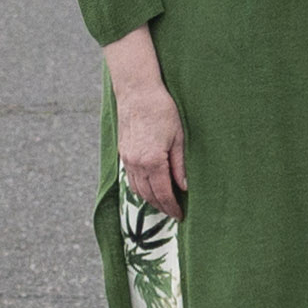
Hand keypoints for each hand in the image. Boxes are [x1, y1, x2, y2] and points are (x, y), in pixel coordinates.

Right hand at [114, 77, 190, 214]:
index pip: (163, 193)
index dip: (172, 207)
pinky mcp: (123, 152)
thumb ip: (180, 165)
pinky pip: (131, 178)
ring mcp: (127, 159)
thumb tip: (184, 187)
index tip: (180, 216)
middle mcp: (136, 163)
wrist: (137, 91)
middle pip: (149, 195)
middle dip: (162, 207)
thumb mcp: (178, 137)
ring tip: (163, 203)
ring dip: (150, 199)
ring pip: (137, 189)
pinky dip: (140, 187)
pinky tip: (150, 187)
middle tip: (174, 213)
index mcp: (152, 161)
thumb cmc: (161, 109)